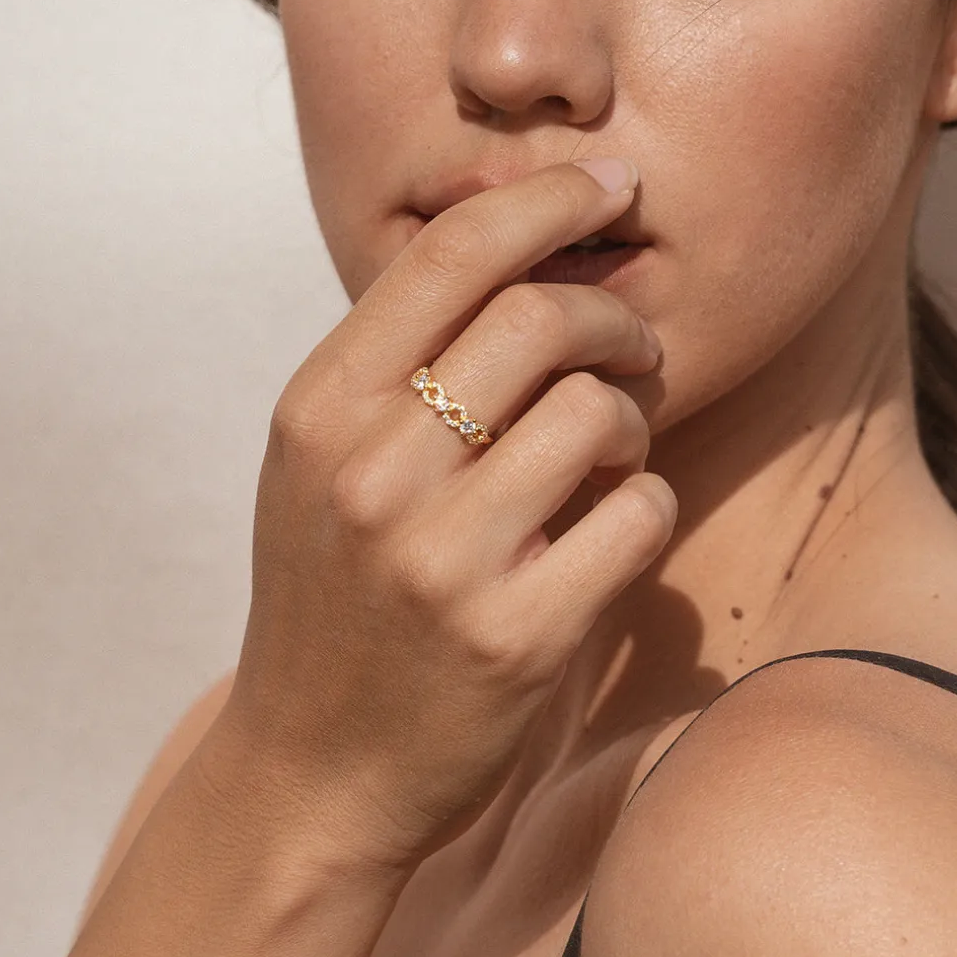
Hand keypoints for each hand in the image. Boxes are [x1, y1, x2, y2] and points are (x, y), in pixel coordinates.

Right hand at [222, 159, 677, 871]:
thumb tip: (521, 252)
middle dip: (613, 314)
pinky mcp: (514, 638)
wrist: (311, 772)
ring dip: (630, 417)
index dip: (543, 197)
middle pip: (540, 318)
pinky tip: (616, 521)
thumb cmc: (329, 597)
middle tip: (633, 340)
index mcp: (318, 409)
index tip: (608, 184)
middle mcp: (370, 471)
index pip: (449, 254)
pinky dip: (645, 503)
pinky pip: (636, 515)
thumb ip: (395, 363)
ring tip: (614, 446)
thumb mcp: (319, 463)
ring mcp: (441, 559)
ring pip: (598, 413)